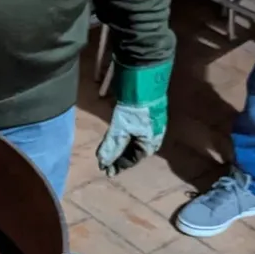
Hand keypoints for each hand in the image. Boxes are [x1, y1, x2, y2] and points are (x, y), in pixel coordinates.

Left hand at [97, 59, 171, 176]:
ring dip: (120, 148)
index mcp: (150, 144)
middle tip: (104, 163)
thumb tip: (102, 163)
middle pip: (132, 153)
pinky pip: (133, 134)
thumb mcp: (120, 128)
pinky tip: (115, 139)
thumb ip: (111, 146)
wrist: (144, 83)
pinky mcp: (145, 119)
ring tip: (107, 153)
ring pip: (132, 143)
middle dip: (118, 158)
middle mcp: (152, 139)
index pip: (131, 160)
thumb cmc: (134, 109)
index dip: (117, 165)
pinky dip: (123, 138)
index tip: (104, 170)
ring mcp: (150, 128)